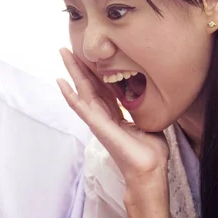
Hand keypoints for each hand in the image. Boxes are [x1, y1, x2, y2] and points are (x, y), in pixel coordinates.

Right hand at [56, 48, 168, 186]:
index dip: (95, 70)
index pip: (102, 86)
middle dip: (79, 65)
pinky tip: (61, 82)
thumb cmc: (149, 152)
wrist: (149, 170)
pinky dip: (70, 95)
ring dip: (71, 71)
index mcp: (115, 113)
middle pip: (88, 84)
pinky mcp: (97, 125)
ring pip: (81, 90)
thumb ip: (144, 110)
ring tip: (62, 54)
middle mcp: (103, 114)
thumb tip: (156, 98)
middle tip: (67, 47)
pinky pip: (81, 107)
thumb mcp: (148, 123)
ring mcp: (98, 120)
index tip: (89, 54)